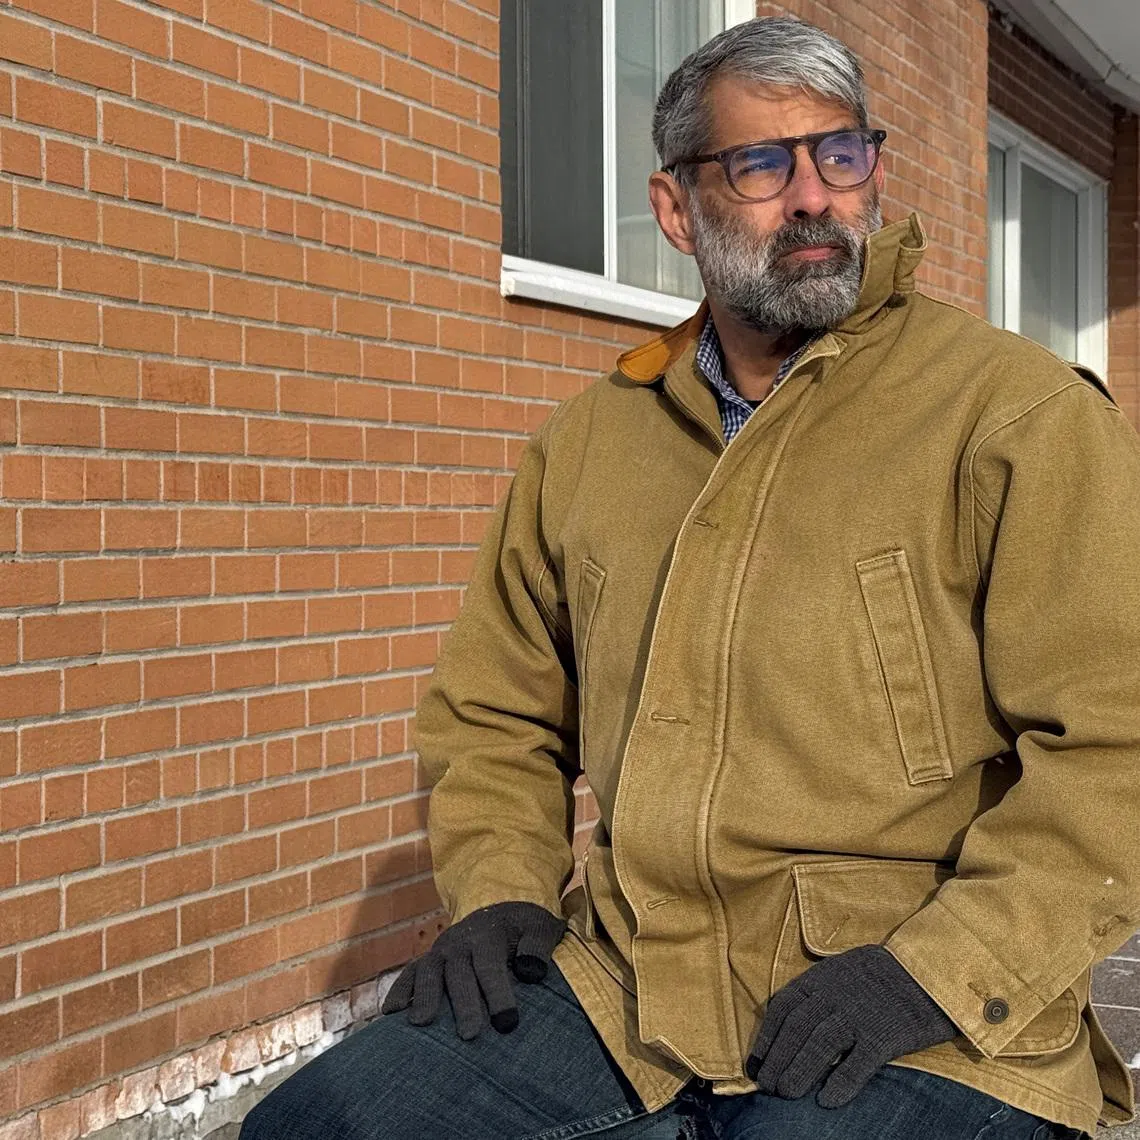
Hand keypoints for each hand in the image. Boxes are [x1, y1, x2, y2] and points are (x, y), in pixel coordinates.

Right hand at [380, 901, 566, 1039]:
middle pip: (459, 972)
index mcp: (489, 934)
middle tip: (470, 1035)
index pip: (490, 964)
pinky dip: (400, 989)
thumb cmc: (525, 929)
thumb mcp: (542, 927)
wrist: (501, 911)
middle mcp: (460, 941)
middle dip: (463, 1003)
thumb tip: (532, 970)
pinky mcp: (428, 960)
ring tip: (421, 1024)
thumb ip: (538, 946)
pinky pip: (410, 972)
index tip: (507, 1023)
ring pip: (430, 971)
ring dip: (425, 996)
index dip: (498, 993)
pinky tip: (390, 1012)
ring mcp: (441, 950)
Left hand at [746, 945, 956, 1107]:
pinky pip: (858, 1063)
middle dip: (777, 1060)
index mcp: (822, 977)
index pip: (783, 1007)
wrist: (929, 970)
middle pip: (796, 1029)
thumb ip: (818, 991)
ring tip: (785, 1094)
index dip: (766, 1037)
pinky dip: (841, 1083)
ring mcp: (859, 1014)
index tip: (756, 1062)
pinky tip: (827, 1101)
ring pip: (819, 1045)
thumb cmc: (882, 974)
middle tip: (767, 1086)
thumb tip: (791, 1020)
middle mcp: (835, 994)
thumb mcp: (843, 970)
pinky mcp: (885, 1035)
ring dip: (798, 1072)